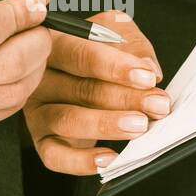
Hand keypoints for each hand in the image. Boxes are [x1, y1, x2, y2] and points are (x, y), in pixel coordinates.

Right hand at [0, 0, 52, 135]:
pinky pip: (3, 110)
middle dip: (37, 43)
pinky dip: (20, 89)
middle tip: (40, 30)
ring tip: (32, 49)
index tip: (33, 8)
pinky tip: (14, 71)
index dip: (22, 16)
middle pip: (6, 64)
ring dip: (35, 67)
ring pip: (11, 91)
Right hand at [24, 11, 170, 174]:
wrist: (77, 74)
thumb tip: (147, 67)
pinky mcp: (42, 139)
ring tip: (140, 126)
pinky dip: (82, 161)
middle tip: (157, 105)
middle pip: (80, 89)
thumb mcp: (116, 34)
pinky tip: (110, 158)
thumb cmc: (97, 50)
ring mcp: (38, 110)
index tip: (147, 77)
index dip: (115, 67)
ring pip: (68, 121)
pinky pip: (55, 156)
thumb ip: (132, 44)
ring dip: (108, 125)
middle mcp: (39, 77)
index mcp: (54, 44)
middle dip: (125, 98)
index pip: (80, 54)